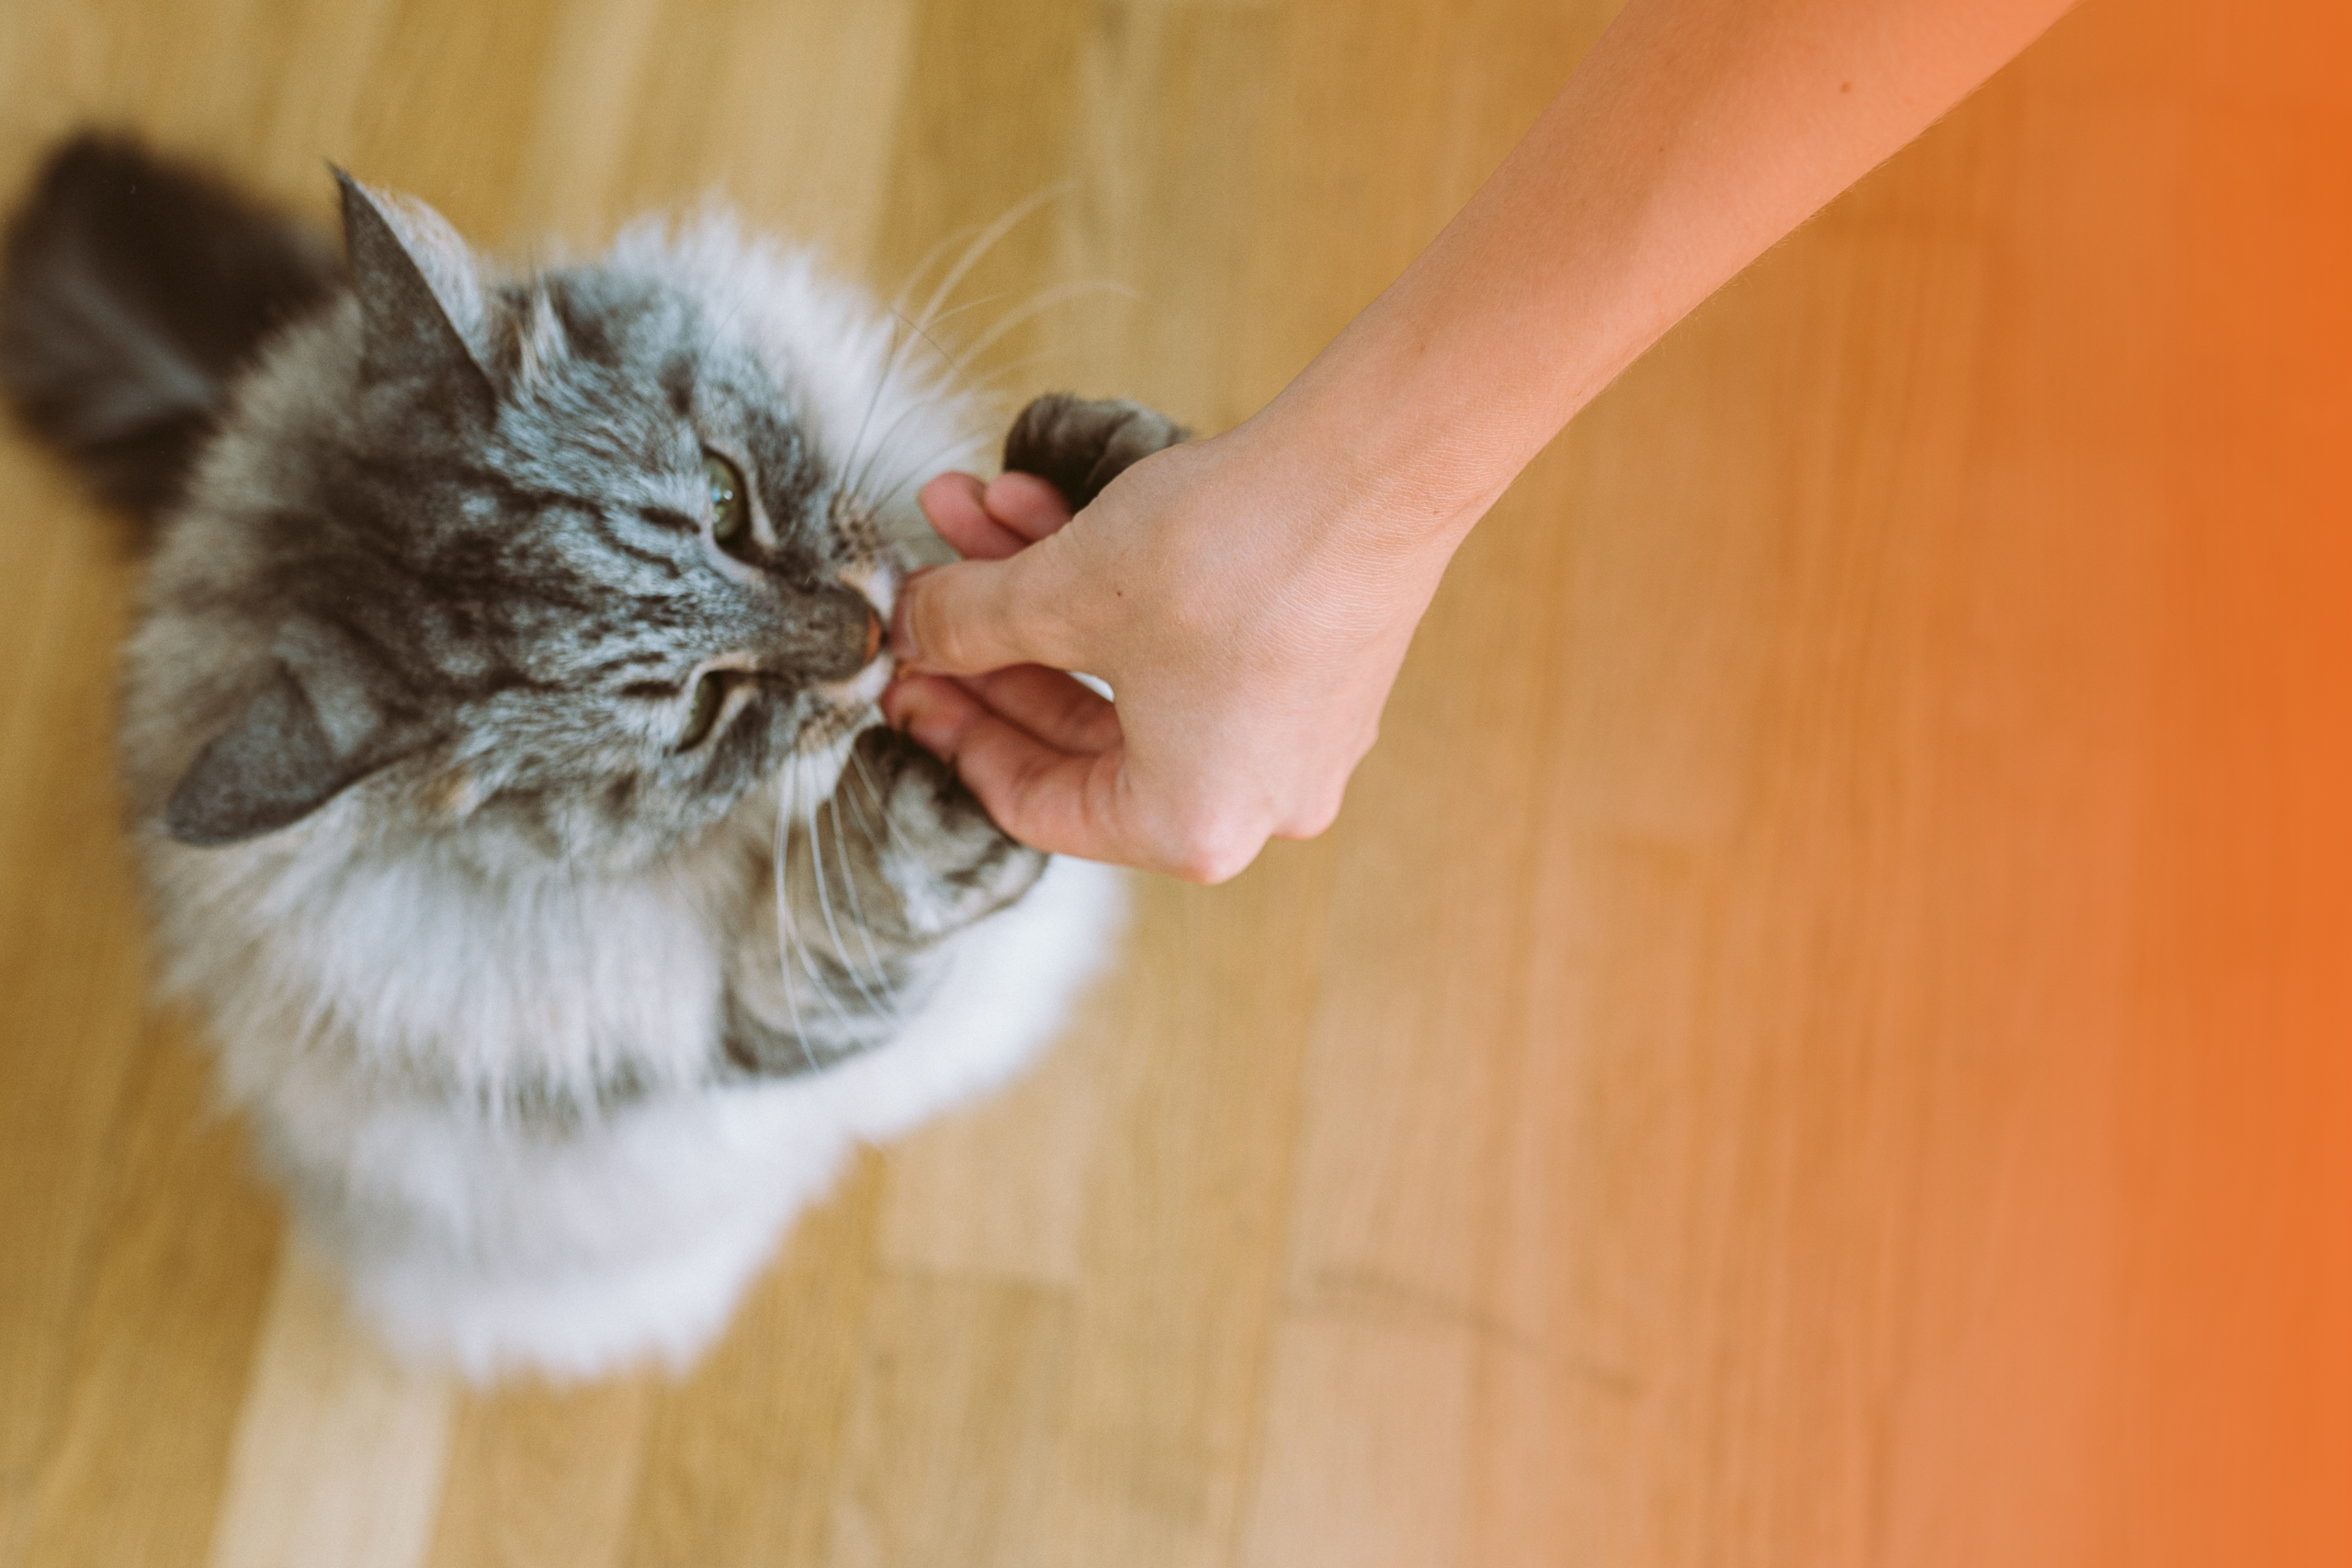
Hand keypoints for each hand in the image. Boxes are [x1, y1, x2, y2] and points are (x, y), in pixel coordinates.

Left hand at [880, 417, 1458, 881]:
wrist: (1375, 464)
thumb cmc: (1227, 552)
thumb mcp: (1059, 593)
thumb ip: (965, 627)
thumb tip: (910, 633)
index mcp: (1192, 826)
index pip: (1036, 804)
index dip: (953, 732)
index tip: (903, 677)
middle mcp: (1256, 802)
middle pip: (1079, 735)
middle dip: (997, 643)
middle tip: (930, 596)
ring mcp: (1296, 736)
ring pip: (1129, 672)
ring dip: (1046, 592)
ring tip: (978, 509)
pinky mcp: (1318, 667)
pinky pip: (1189, 645)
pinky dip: (1119, 585)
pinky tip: (1053, 507)